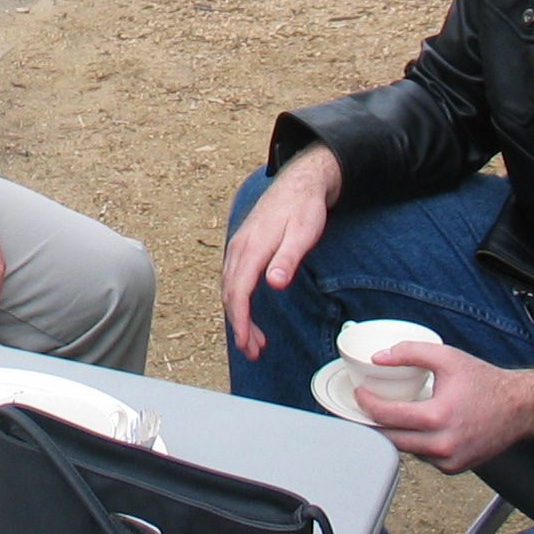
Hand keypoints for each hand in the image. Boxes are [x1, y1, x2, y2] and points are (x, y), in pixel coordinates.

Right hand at [221, 146, 340, 360]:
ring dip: (238, 315)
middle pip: (230, 293)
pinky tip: (249, 311)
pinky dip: (238, 300)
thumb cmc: (304, 208)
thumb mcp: (303, 233)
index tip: (245, 342)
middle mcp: (240, 247)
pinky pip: (234, 278)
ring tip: (253, 340)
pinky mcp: (244, 246)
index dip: (240, 319)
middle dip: (238, 325)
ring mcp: (240, 246)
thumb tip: (275, 284)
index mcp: (252, 247)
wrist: (300, 182)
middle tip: (253, 350)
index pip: (239, 290)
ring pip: (230, 287)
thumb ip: (288, 258)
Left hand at [353, 345, 533, 471]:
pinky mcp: (455, 468)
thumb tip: (379, 357)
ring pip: (407, 450)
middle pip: (391, 439)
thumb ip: (409, 352)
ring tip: (391, 413)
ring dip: (396, 434)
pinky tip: (418, 426)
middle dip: (375, 422)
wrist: (519, 408)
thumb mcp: (446, 357)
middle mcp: (443, 444)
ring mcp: (449, 460)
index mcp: (438, 417)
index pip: (388, 416)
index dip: (367, 404)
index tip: (360, 394)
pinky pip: (424, 457)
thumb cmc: (486, 384)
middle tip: (367, 406)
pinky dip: (416, 443)